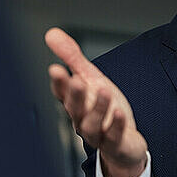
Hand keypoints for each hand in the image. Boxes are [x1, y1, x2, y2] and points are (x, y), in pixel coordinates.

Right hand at [45, 28, 147, 176]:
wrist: (124, 143)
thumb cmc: (105, 109)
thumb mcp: (90, 78)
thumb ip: (72, 57)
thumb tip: (52, 34)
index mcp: (75, 102)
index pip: (62, 93)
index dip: (59, 83)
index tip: (56, 69)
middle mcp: (82, 119)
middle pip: (75, 108)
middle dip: (74, 95)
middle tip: (76, 80)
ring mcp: (98, 133)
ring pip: (92, 124)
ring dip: (97, 108)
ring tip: (104, 92)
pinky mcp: (116, 143)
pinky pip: (114, 136)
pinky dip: (115, 125)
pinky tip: (118, 113)